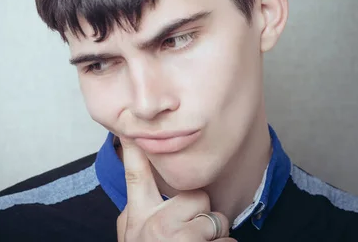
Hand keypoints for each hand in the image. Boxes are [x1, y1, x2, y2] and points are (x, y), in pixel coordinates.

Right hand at [116, 138, 235, 240]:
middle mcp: (158, 224)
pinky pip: (228, 241)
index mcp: (139, 217)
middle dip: (201, 212)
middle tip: (191, 233)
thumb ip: (134, 215)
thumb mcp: (131, 238)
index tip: (130, 128)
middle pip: (195, 195)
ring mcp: (180, 237)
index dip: (133, 149)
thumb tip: (130, 198)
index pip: (136, 176)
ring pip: (216, 219)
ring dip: (214, 236)